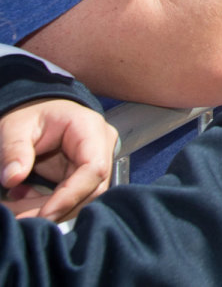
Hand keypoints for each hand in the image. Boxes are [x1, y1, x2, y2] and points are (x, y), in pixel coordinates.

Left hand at [0, 99, 116, 220]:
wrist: (37, 112)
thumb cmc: (30, 115)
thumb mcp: (16, 127)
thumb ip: (15, 151)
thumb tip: (12, 179)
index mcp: (90, 129)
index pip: (94, 169)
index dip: (71, 196)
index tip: (43, 215)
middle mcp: (100, 147)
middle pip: (91, 189)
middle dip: (56, 209)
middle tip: (19, 219)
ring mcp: (95, 162)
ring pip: (81, 198)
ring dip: (48, 210)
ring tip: (13, 210)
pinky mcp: (84, 175)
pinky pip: (70, 198)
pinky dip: (45, 205)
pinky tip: (21, 199)